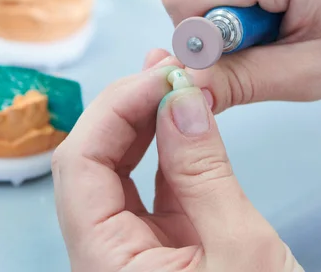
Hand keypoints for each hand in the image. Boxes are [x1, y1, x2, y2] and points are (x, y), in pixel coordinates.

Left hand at [52, 48, 301, 271]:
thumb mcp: (241, 251)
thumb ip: (205, 172)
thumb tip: (182, 101)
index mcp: (106, 267)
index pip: (79, 167)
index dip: (113, 110)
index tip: (158, 76)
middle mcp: (106, 257)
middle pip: (91, 163)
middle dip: (125, 107)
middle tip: (165, 68)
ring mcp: (132, 251)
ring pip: (118, 172)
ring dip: (142, 121)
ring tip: (171, 78)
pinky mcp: (162, 246)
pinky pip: (152, 188)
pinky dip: (166, 149)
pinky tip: (181, 118)